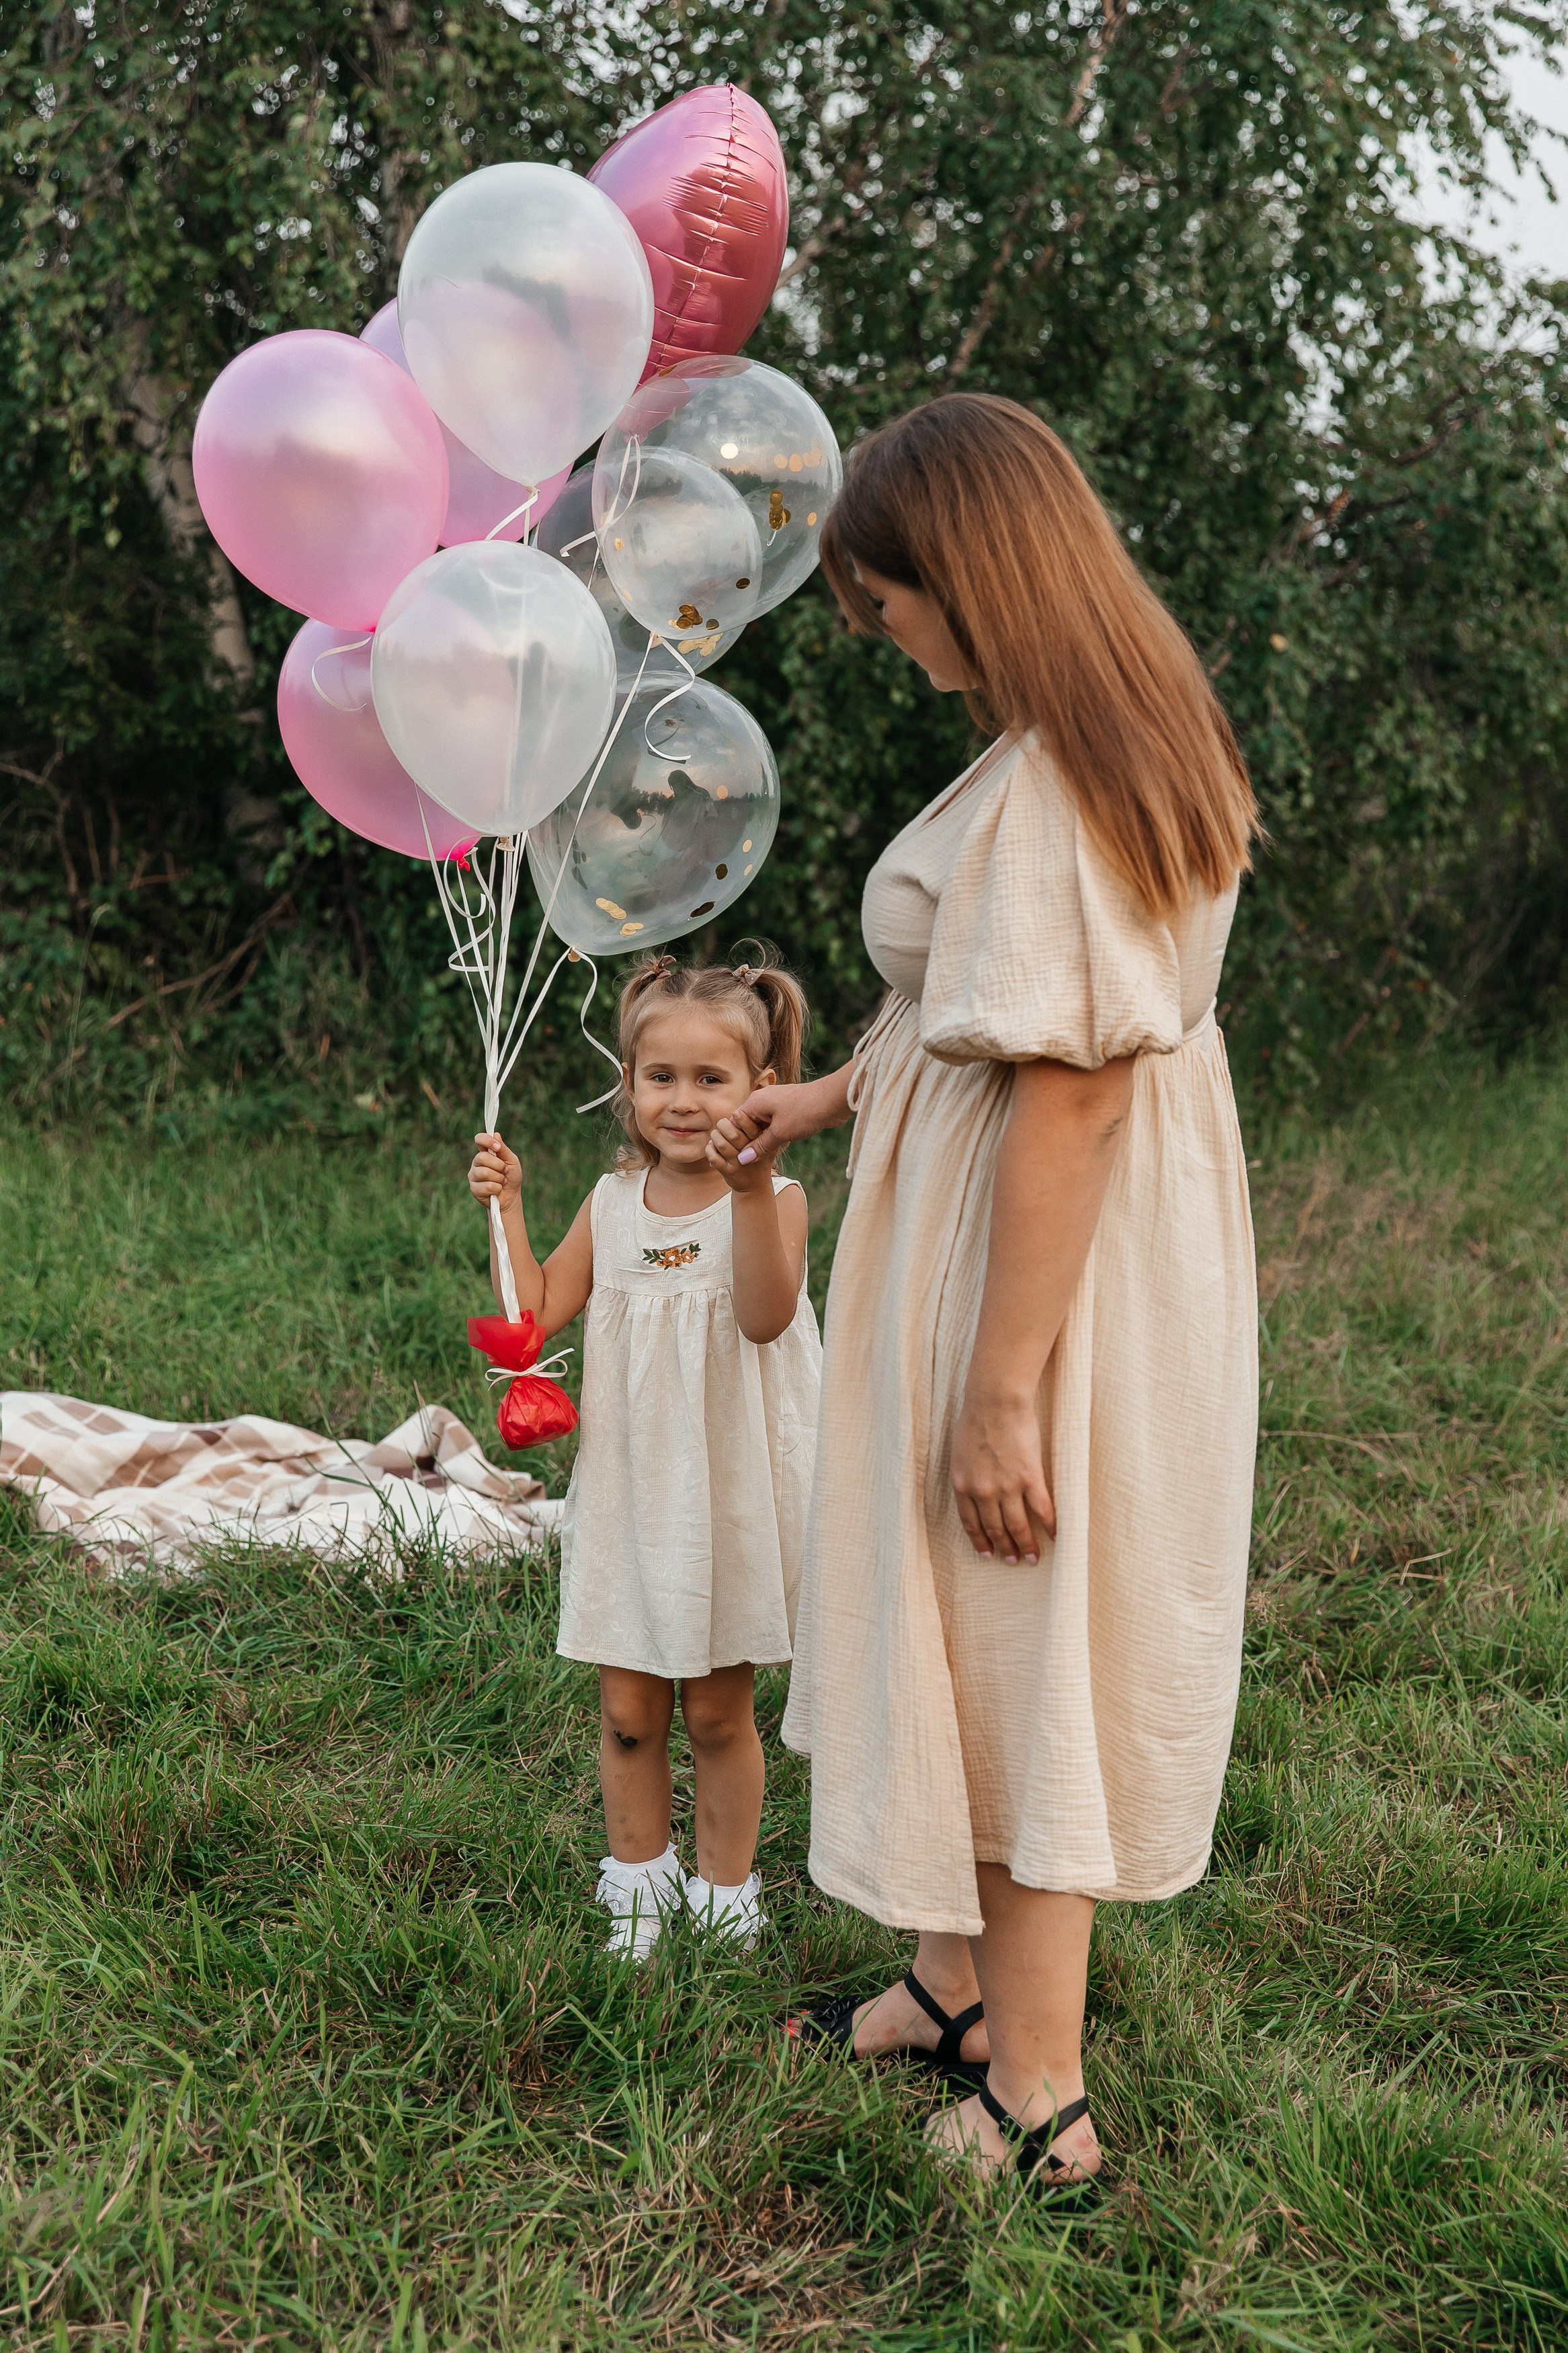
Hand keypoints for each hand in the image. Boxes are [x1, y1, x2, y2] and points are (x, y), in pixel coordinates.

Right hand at [469, 1131, 521, 1214]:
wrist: (511, 1197)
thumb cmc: (511, 1177)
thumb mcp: (512, 1161)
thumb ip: (503, 1149)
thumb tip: (496, 1134)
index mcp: (485, 1153)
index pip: (479, 1139)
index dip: (487, 1141)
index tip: (497, 1147)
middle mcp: (477, 1163)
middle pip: (482, 1157)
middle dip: (499, 1165)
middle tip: (505, 1171)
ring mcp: (474, 1176)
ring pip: (485, 1173)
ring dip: (499, 1178)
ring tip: (502, 1181)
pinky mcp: (474, 1189)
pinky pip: (487, 1186)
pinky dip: (497, 1188)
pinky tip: (497, 1190)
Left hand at [707, 1114, 771, 1193]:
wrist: (756, 1186)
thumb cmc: (758, 1158)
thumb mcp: (767, 1144)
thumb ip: (759, 1128)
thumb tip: (743, 1109)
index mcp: (761, 1143)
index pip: (752, 1128)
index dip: (742, 1119)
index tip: (735, 1114)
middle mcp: (751, 1153)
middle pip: (734, 1135)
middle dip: (724, 1125)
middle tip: (722, 1124)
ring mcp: (739, 1164)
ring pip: (722, 1145)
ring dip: (715, 1136)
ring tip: (715, 1134)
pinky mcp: (729, 1173)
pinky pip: (714, 1158)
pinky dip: (710, 1149)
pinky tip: (711, 1146)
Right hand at [724, 1078, 830, 1167]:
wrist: (833, 1100)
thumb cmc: (805, 1112)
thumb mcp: (780, 1133)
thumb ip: (760, 1146)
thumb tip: (743, 1159)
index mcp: (755, 1102)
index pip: (734, 1121)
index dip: (735, 1139)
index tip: (737, 1155)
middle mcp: (762, 1100)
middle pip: (747, 1124)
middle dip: (748, 1140)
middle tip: (750, 1160)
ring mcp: (775, 1104)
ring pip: (761, 1125)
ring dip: (762, 1139)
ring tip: (762, 1156)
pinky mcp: (787, 1109)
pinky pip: (773, 1124)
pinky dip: (773, 1134)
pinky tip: (776, 1147)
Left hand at [950, 1388, 1055, 1562]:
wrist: (995, 1401)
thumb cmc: (975, 1418)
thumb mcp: (960, 1452)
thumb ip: (967, 1474)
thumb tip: (973, 1488)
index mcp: (963, 1485)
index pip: (971, 1523)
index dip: (981, 1541)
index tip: (988, 1555)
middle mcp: (983, 1492)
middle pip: (996, 1529)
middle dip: (1005, 1548)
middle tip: (1014, 1561)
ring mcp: (1007, 1487)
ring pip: (1018, 1526)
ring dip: (1026, 1545)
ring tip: (1033, 1558)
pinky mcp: (1030, 1478)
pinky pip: (1043, 1509)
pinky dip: (1050, 1525)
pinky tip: (1056, 1535)